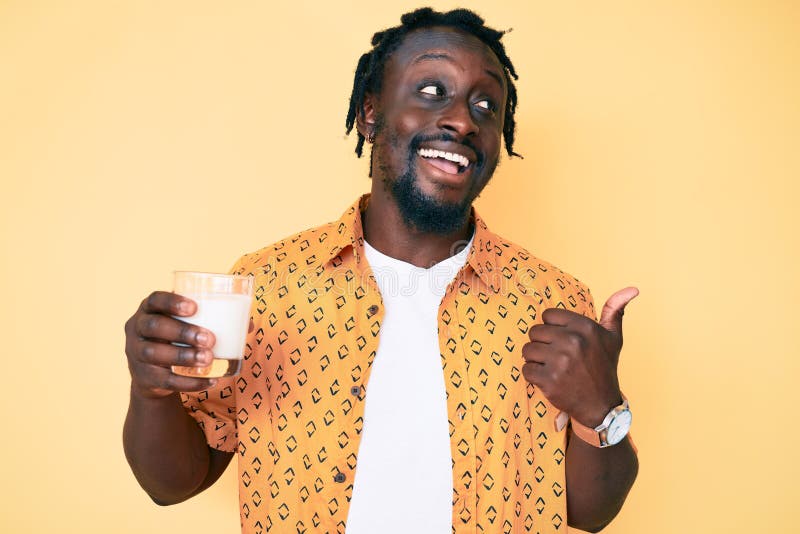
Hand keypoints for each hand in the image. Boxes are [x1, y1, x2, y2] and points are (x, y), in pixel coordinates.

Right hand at [124, 291, 217, 398]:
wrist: (153, 373)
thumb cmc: (177, 338)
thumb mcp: (188, 324)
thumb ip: (215, 320)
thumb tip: (249, 323)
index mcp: (149, 309)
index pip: (154, 300)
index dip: (172, 302)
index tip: (195, 307)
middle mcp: (136, 328)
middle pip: (154, 327)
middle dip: (182, 332)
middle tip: (210, 339)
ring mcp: (136, 354)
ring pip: (154, 354)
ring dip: (184, 356)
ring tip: (209, 359)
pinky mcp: (143, 378)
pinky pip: (164, 381)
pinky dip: (189, 382)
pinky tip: (210, 380)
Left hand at [521, 287, 638, 426]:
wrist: (601, 406)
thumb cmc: (604, 368)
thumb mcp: (613, 338)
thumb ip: (615, 311)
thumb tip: (633, 288)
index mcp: (585, 327)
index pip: (547, 315)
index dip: (552, 328)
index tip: (563, 341)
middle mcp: (572, 341)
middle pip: (535, 332)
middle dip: (542, 344)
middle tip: (557, 357)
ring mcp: (560, 361)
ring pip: (527, 350)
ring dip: (536, 360)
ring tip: (552, 368)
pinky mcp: (548, 380)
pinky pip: (526, 369)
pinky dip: (533, 376)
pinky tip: (549, 379)